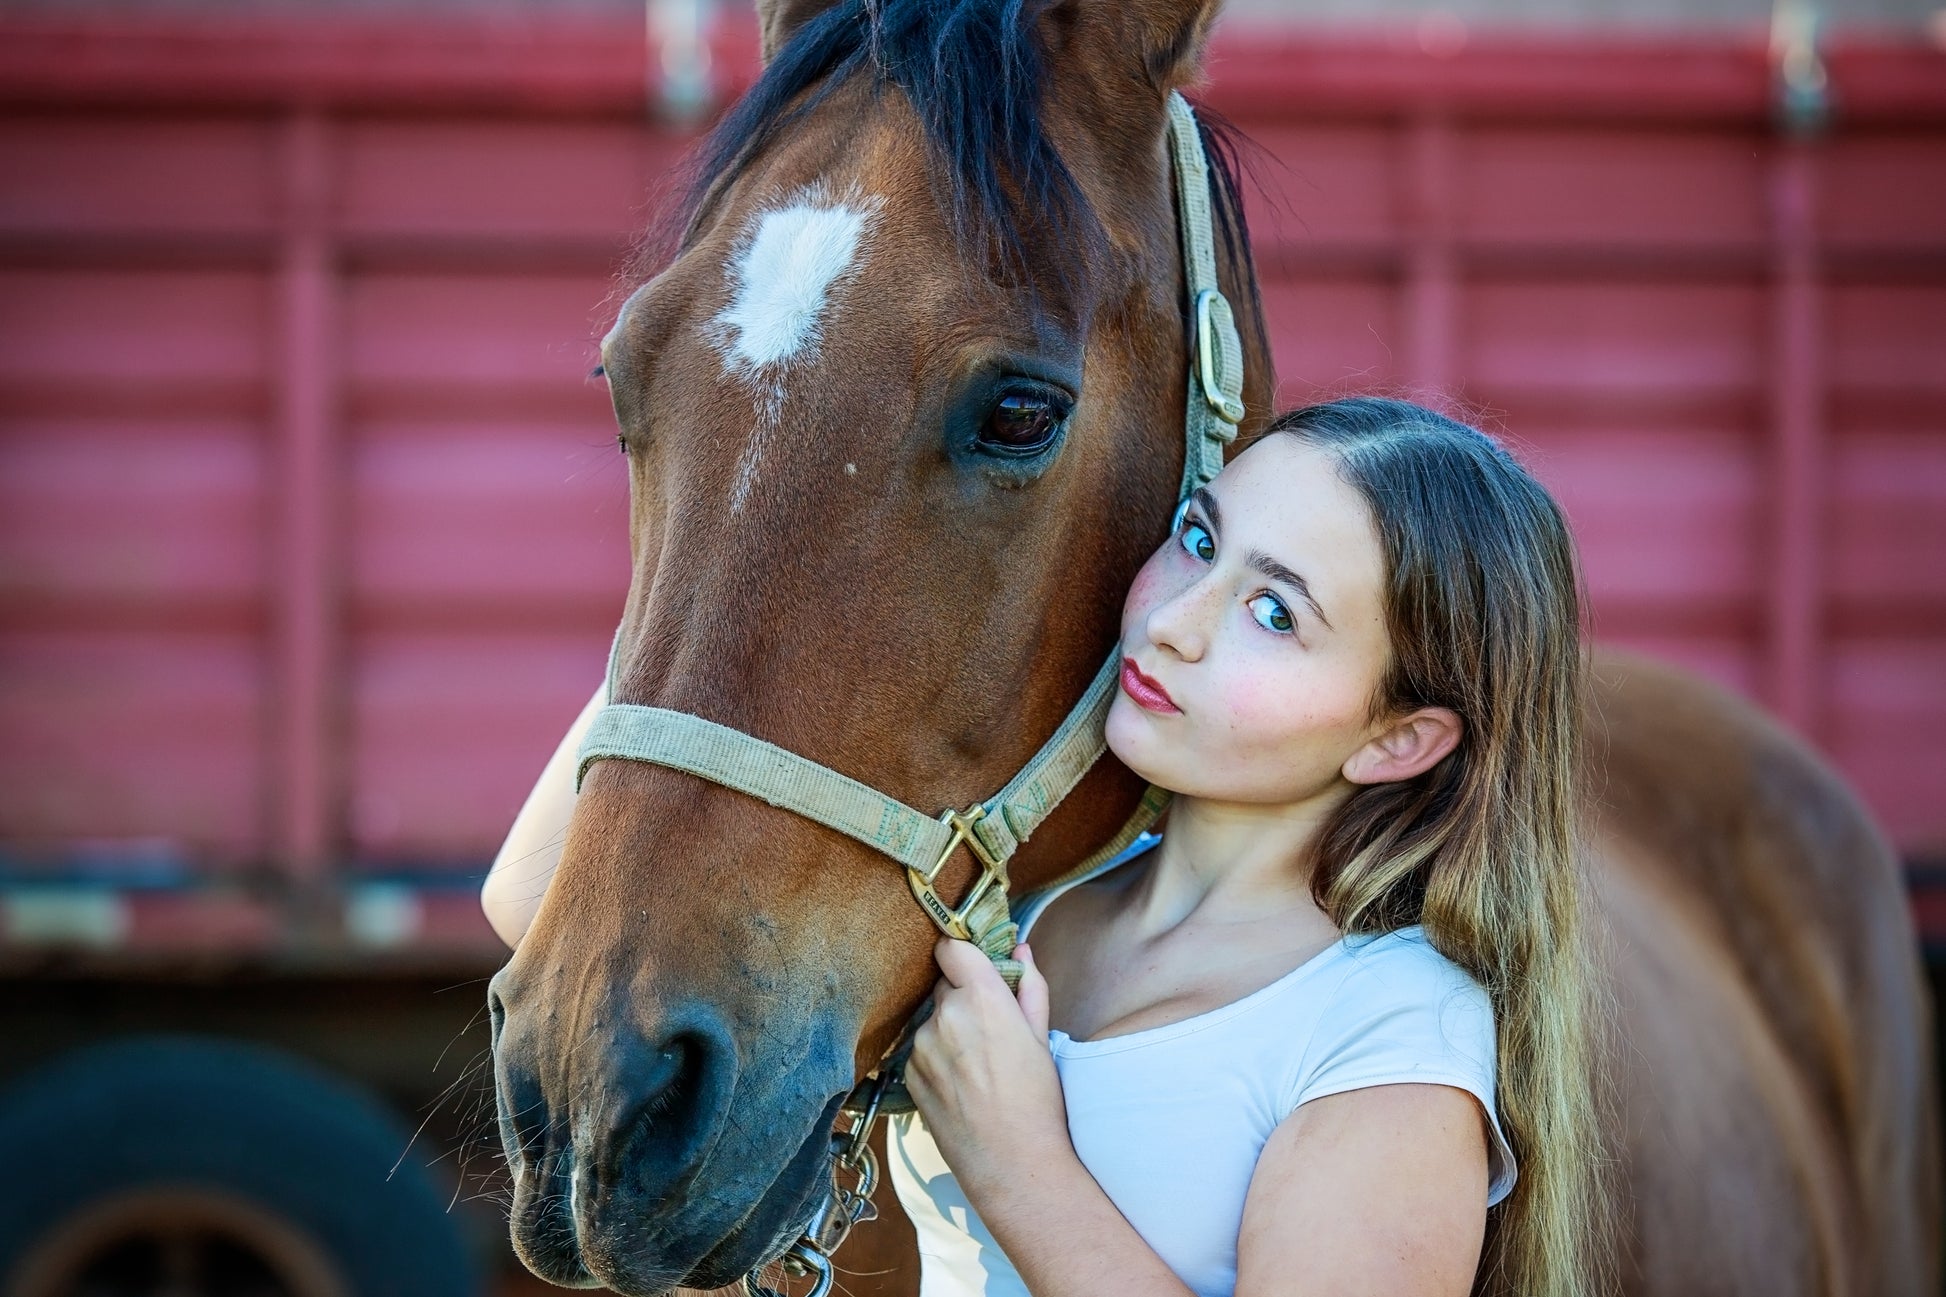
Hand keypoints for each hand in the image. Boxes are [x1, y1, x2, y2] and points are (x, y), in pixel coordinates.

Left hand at [905, 939, 1070, 1197]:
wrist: (1011, 1162)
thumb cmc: (1037, 1100)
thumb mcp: (1041, 1037)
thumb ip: (1029, 986)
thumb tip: (1020, 950)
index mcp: (983, 998)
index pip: (952, 947)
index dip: (961, 953)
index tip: (972, 964)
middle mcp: (946, 1015)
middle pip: (946, 986)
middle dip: (963, 998)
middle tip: (990, 1030)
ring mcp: (922, 1045)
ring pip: (933, 1020)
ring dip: (950, 1030)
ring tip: (978, 1067)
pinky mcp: (909, 1072)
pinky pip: (922, 1050)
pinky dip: (937, 1058)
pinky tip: (962, 1085)